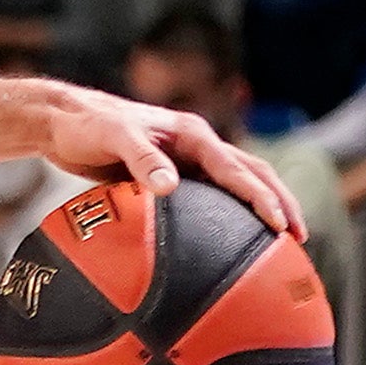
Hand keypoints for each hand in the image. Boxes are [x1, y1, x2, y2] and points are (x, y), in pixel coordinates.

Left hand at [37, 82, 306, 239]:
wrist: (65, 122)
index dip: (261, 198)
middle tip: (300, 239)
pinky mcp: (172, 173)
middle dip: (279, 203)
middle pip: (252, 175)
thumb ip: (142, 159)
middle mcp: (197, 145)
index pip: (237, 170)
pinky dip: (227, 215)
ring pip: (236, 185)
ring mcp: (187, 159)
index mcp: (192, 134)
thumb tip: (170, 186)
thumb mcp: (114, 138)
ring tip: (279, 243)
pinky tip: (229, 241)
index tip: (281, 226)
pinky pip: (209, 197)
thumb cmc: (88, 126)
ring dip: (260, 208)